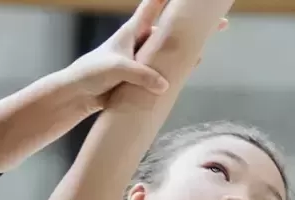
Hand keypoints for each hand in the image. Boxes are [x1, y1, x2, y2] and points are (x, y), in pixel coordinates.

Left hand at [59, 0, 228, 111]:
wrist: (76, 95)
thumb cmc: (91, 73)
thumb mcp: (117, 69)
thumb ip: (142, 74)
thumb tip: (165, 85)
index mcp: (132, 31)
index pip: (154, 6)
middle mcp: (139, 42)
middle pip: (170, 29)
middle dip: (192, 25)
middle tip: (218, 23)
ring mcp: (141, 59)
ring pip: (168, 51)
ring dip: (186, 49)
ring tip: (206, 48)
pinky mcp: (140, 77)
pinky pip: (163, 70)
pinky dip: (176, 69)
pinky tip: (190, 68)